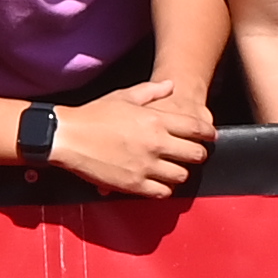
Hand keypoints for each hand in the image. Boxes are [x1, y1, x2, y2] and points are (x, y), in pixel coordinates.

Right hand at [50, 82, 215, 198]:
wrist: (68, 137)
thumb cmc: (94, 114)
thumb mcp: (124, 96)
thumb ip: (152, 92)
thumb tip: (170, 86)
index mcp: (156, 120)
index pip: (196, 128)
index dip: (208, 133)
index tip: (210, 136)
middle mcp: (156, 144)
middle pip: (195, 154)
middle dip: (197, 154)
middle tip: (192, 154)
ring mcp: (146, 166)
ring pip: (181, 175)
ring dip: (180, 172)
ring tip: (173, 168)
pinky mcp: (134, 185)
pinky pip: (163, 192)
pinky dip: (164, 188)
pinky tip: (159, 182)